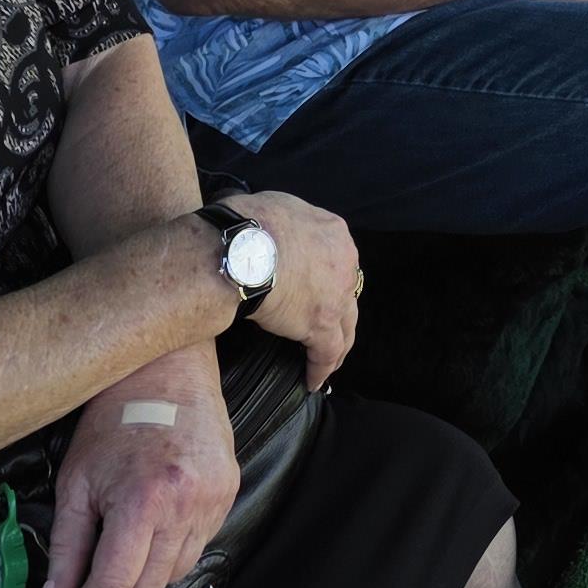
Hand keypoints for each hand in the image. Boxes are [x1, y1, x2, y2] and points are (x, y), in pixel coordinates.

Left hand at [41, 339, 236, 587]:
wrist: (166, 368)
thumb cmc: (115, 417)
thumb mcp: (76, 483)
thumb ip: (65, 548)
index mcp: (142, 500)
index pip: (114, 582)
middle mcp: (185, 503)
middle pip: (147, 586)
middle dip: (117, 583)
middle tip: (100, 556)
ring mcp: (214, 498)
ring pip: (176, 572)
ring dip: (148, 566)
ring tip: (132, 530)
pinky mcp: (230, 490)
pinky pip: (200, 543)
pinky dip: (175, 544)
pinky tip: (159, 514)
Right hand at [221, 188, 360, 391]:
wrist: (241, 249)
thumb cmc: (247, 224)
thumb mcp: (276, 207)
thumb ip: (286, 223)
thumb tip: (270, 226)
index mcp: (333, 232)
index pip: (337, 260)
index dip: (329, 278)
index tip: (318, 290)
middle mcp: (344, 262)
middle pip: (347, 293)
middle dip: (337, 310)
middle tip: (325, 327)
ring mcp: (337, 294)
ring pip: (346, 326)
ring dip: (337, 344)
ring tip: (327, 360)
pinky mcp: (322, 323)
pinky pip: (328, 352)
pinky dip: (321, 367)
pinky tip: (314, 380)